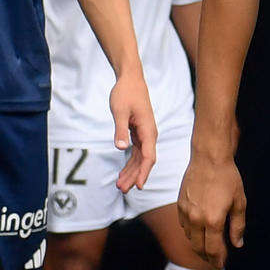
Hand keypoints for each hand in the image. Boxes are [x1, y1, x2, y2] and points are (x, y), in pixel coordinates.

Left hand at [108, 69, 158, 193]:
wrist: (130, 80)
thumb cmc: (125, 93)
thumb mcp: (119, 111)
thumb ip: (120, 130)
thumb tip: (121, 148)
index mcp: (148, 130)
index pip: (148, 157)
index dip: (143, 172)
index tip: (138, 186)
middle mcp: (149, 135)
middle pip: (144, 161)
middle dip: (134, 176)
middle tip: (122, 190)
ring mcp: (145, 135)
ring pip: (140, 159)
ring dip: (131, 172)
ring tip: (120, 186)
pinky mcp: (139, 133)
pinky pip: (136, 153)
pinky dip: (129, 163)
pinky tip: (122, 173)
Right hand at [177, 148, 246, 260]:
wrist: (208, 158)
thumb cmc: (227, 178)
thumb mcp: (240, 203)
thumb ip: (238, 226)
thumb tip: (237, 244)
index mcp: (213, 220)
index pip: (213, 249)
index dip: (218, 260)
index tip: (221, 264)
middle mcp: (197, 219)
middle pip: (199, 248)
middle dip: (208, 257)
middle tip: (216, 260)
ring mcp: (186, 213)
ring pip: (190, 238)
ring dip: (198, 246)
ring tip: (208, 248)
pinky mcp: (180, 206)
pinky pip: (184, 226)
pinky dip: (191, 234)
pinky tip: (199, 232)